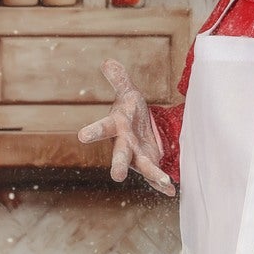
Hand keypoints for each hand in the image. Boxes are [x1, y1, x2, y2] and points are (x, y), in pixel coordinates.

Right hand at [76, 60, 174, 196]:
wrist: (138, 128)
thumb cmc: (130, 109)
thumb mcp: (128, 92)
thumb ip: (119, 79)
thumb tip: (108, 62)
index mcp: (115, 126)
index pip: (102, 127)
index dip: (93, 131)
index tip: (82, 136)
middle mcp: (123, 145)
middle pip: (120, 154)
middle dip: (119, 164)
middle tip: (117, 176)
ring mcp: (136, 157)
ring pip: (143, 167)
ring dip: (153, 175)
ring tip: (165, 181)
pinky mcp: (149, 164)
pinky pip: (155, 176)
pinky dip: (162, 184)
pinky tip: (171, 191)